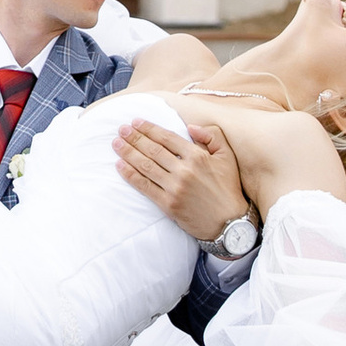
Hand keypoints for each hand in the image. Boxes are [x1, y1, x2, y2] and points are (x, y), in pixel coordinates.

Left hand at [111, 108, 244, 245]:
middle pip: (153, 150)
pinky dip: (130, 175)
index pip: (167, 138)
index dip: (149, 128)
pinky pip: (145, 187)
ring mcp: (175, 188)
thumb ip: (212, 135)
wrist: (229, 224)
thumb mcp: (227, 156)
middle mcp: (184, 170)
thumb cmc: (228, 188)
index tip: (136, 122)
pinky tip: (120, 166)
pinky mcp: (168, 204)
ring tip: (116, 144)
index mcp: (198, 156)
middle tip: (121, 129)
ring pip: (146, 166)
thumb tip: (190, 126)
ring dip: (128, 153)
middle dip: (134, 137)